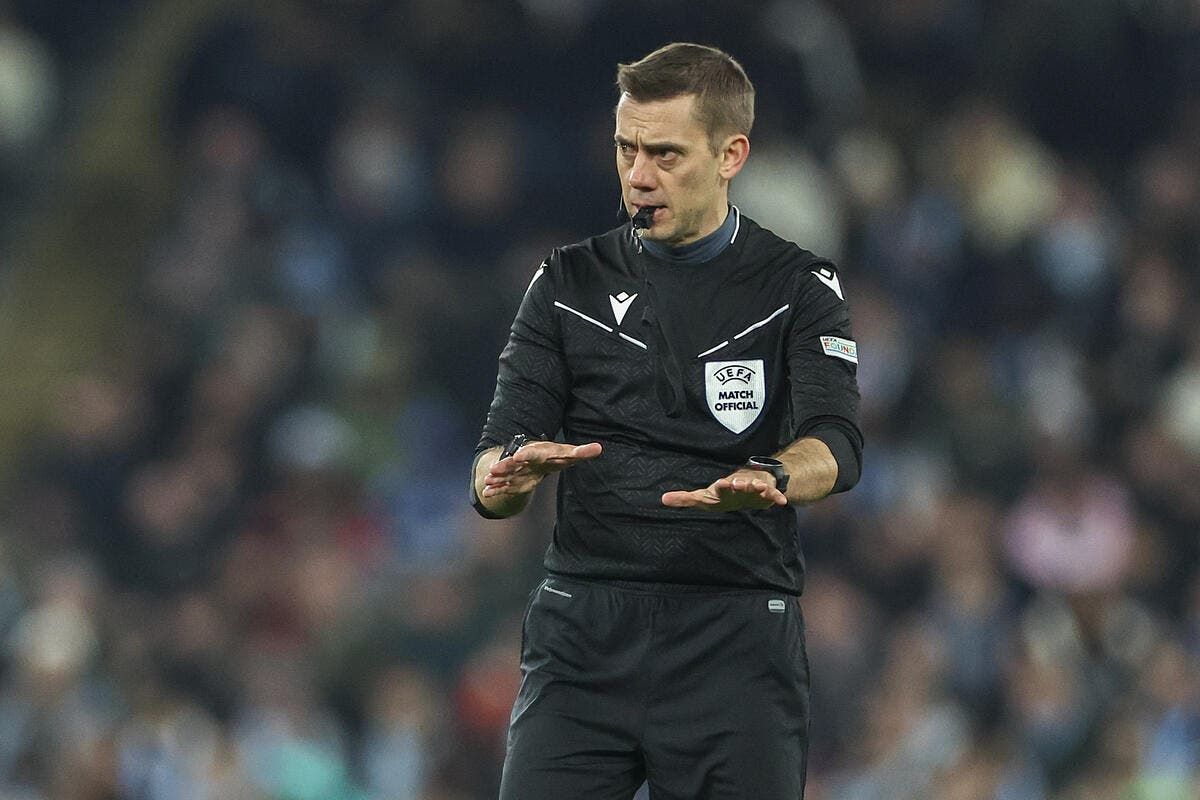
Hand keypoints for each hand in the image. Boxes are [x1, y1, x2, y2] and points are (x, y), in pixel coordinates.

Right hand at [481, 441, 602, 498]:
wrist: (539, 455)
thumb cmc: (556, 455)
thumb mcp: (568, 453)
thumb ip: (582, 452)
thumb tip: (599, 448)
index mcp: (538, 453)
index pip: (531, 453)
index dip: (525, 455)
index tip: (518, 456)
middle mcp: (524, 461)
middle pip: (514, 463)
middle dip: (504, 466)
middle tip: (493, 469)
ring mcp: (516, 470)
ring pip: (505, 474)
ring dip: (496, 478)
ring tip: (486, 483)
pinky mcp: (513, 480)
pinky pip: (503, 485)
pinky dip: (495, 489)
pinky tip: (486, 493)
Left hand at [661, 470, 787, 511]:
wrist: (747, 485)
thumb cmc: (722, 493)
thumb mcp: (704, 497)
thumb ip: (685, 499)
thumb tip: (663, 499)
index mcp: (724, 487)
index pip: (721, 486)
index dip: (721, 485)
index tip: (721, 483)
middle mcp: (739, 485)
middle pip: (739, 483)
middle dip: (740, 483)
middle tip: (739, 483)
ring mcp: (753, 488)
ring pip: (756, 486)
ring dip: (758, 487)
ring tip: (761, 488)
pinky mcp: (765, 494)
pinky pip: (772, 495)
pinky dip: (777, 497)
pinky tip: (783, 502)